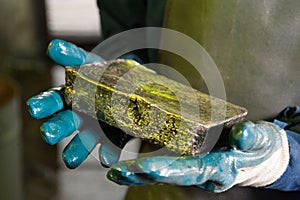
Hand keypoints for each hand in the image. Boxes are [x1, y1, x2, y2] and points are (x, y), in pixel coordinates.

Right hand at [27, 39, 131, 167]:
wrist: (128, 86)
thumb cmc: (103, 75)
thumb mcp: (89, 63)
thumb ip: (72, 56)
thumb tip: (52, 46)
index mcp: (69, 97)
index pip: (52, 100)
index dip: (43, 104)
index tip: (35, 109)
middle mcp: (77, 116)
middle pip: (63, 123)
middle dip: (54, 128)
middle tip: (48, 133)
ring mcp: (93, 129)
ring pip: (80, 142)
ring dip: (74, 151)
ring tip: (70, 160)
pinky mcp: (110, 139)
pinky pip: (107, 148)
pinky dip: (106, 153)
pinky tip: (106, 158)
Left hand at [107, 121, 289, 192]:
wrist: (258, 156)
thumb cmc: (258, 148)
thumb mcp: (260, 140)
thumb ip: (251, 138)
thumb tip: (241, 135)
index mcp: (219, 169)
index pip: (189, 170)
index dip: (166, 169)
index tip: (143, 167)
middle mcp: (202, 173)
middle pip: (168, 175)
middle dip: (141, 174)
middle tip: (116, 170)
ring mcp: (193, 171)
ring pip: (161, 174)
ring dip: (136, 172)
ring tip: (112, 168)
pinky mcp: (188, 165)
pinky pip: (163, 168)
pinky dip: (143, 166)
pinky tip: (126, 162)